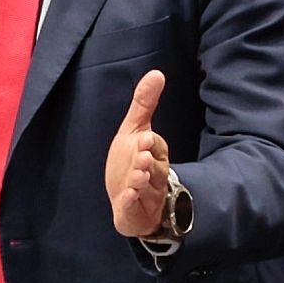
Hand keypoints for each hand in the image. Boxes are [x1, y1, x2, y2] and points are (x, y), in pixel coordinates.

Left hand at [104, 69, 170, 237]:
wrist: (130, 200)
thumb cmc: (134, 161)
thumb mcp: (135, 129)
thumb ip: (145, 103)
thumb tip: (157, 72)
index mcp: (155, 153)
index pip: (156, 147)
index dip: (150, 144)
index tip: (144, 138)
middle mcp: (154, 174)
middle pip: (155, 168)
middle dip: (147, 163)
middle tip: (141, 158)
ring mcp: (146, 194)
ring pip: (146, 188)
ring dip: (140, 182)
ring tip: (135, 177)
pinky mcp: (134, 210)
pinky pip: (135, 207)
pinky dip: (131, 203)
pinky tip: (126, 197)